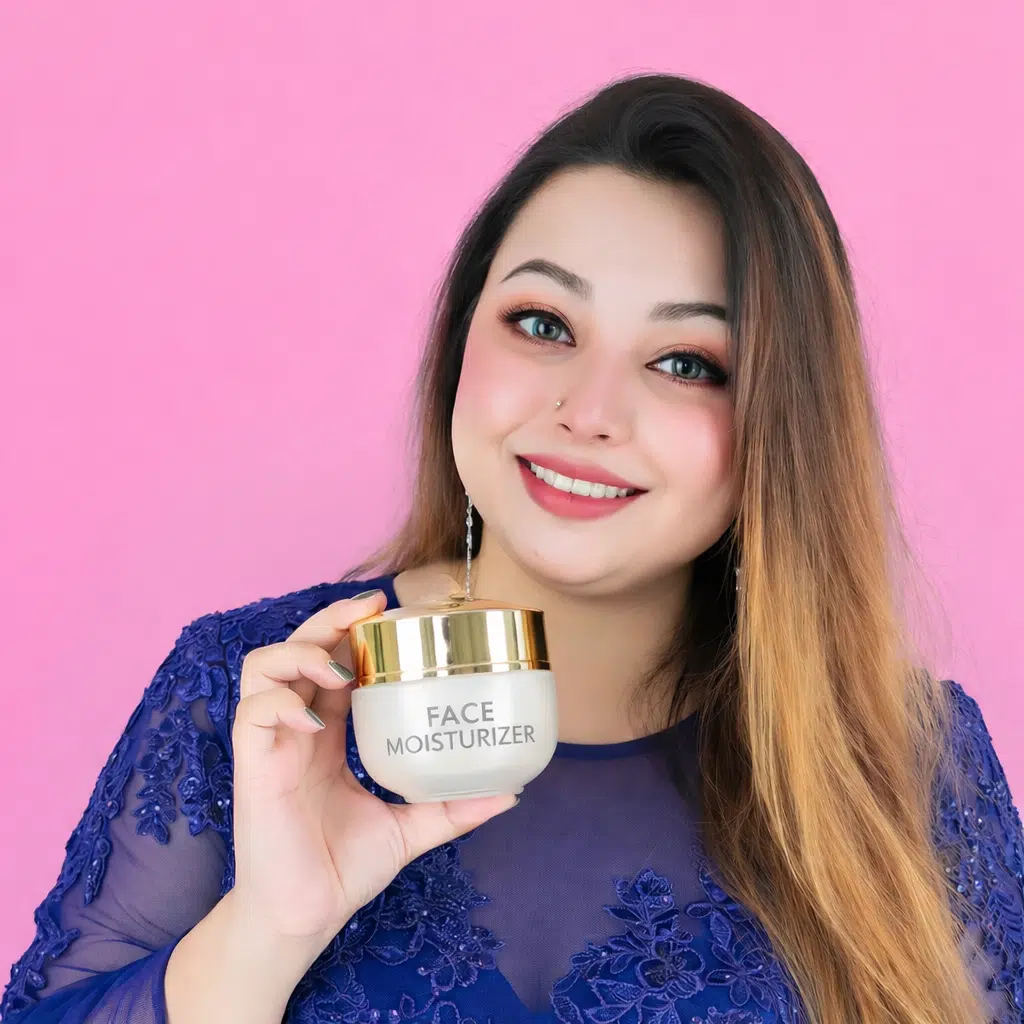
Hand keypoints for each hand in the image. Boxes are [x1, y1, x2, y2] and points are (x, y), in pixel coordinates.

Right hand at [229, 590, 516, 950]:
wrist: (304, 917)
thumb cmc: (342, 869)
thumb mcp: (407, 828)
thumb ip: (450, 807)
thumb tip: (511, 792)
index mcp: (327, 733)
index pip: (335, 663)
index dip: (355, 633)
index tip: (393, 612)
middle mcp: (297, 728)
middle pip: (300, 648)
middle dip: (329, 620)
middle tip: (372, 608)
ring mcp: (271, 743)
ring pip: (265, 667)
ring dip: (301, 651)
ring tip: (341, 669)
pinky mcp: (252, 765)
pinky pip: (252, 712)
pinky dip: (280, 701)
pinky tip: (313, 716)